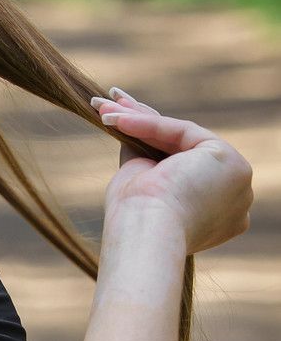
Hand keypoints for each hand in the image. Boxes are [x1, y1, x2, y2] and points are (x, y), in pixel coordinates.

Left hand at [93, 85, 253, 255]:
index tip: (119, 124)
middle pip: (183, 149)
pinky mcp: (230, 161)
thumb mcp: (141, 183)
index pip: (183, 167)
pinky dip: (147, 123)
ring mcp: (238, 180)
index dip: (149, 143)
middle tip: (110, 105)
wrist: (144, 235)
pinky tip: (115, 117)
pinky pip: (182, 132)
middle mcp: (235, 198)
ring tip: (103, 107)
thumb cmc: (135, 222)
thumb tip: (129, 126)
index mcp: (218, 213)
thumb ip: (146, 157)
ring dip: (139, 118)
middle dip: (143, 123)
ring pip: (182, 138)